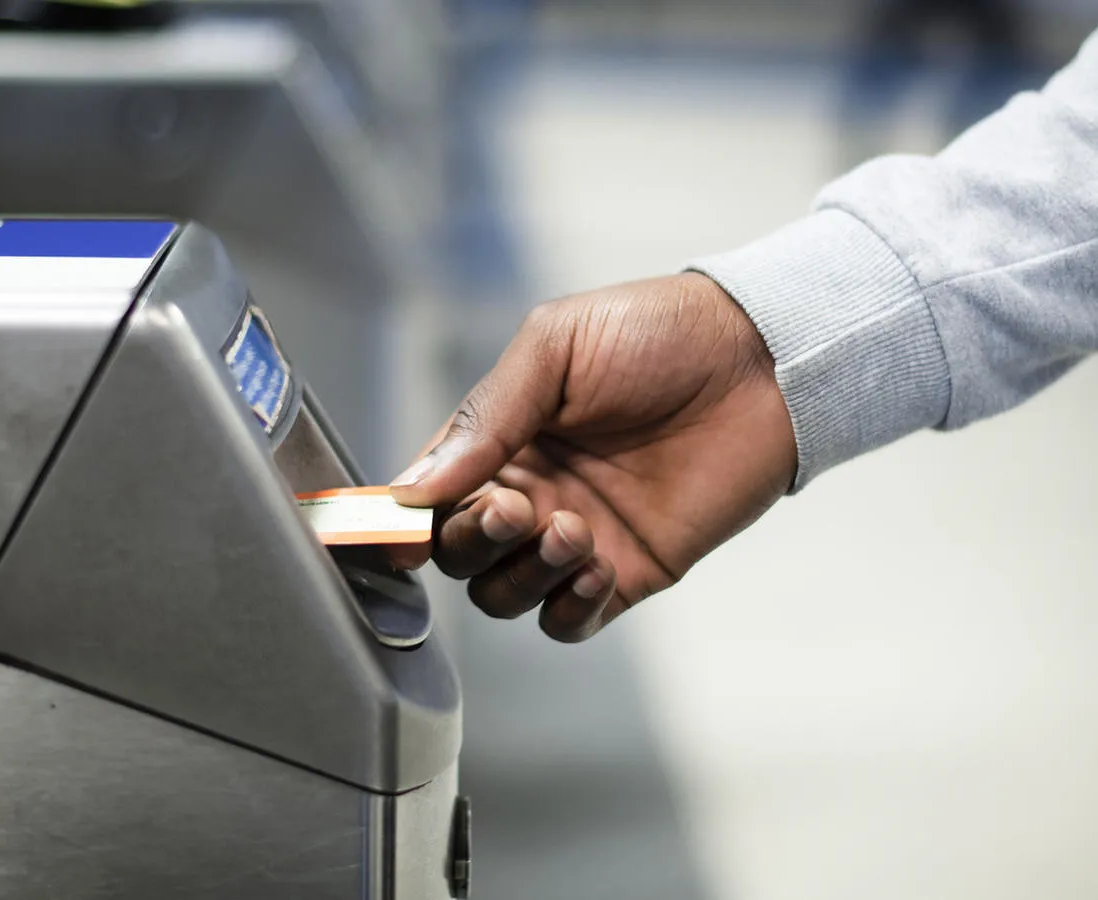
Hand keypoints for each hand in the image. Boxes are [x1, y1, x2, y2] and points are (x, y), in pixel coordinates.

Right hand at [390, 273, 796, 641]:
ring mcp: (575, 536)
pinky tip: (597, 565)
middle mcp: (528, 491)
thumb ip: (486, 416)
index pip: (426, 494)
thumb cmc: (658, 334)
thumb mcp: (556, 347)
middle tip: (514, 508)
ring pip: (504, 594)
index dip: (400, 519)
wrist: (761, 360)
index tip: (396, 532)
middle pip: (457, 553)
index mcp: (498, 438)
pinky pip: (569, 619)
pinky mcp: (628, 570)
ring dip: (522, 573)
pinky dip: (569, 606)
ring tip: (572, 527)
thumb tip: (416, 487)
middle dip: (471, 540)